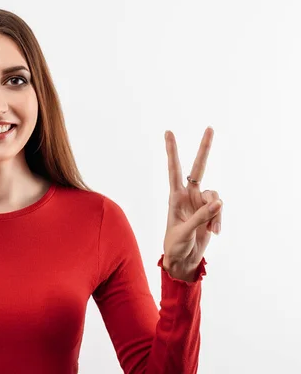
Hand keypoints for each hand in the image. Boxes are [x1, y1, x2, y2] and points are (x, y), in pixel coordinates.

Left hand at [162, 127, 222, 280]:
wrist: (183, 259)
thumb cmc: (175, 245)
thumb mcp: (184, 232)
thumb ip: (201, 217)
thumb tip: (219, 202)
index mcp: (174, 197)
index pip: (173, 170)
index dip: (172, 151)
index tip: (168, 132)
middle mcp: (188, 195)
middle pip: (197, 168)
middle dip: (204, 149)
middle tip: (209, 128)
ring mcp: (200, 202)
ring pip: (215, 196)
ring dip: (216, 212)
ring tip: (211, 229)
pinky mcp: (210, 211)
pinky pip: (219, 209)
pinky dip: (219, 220)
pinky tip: (214, 232)